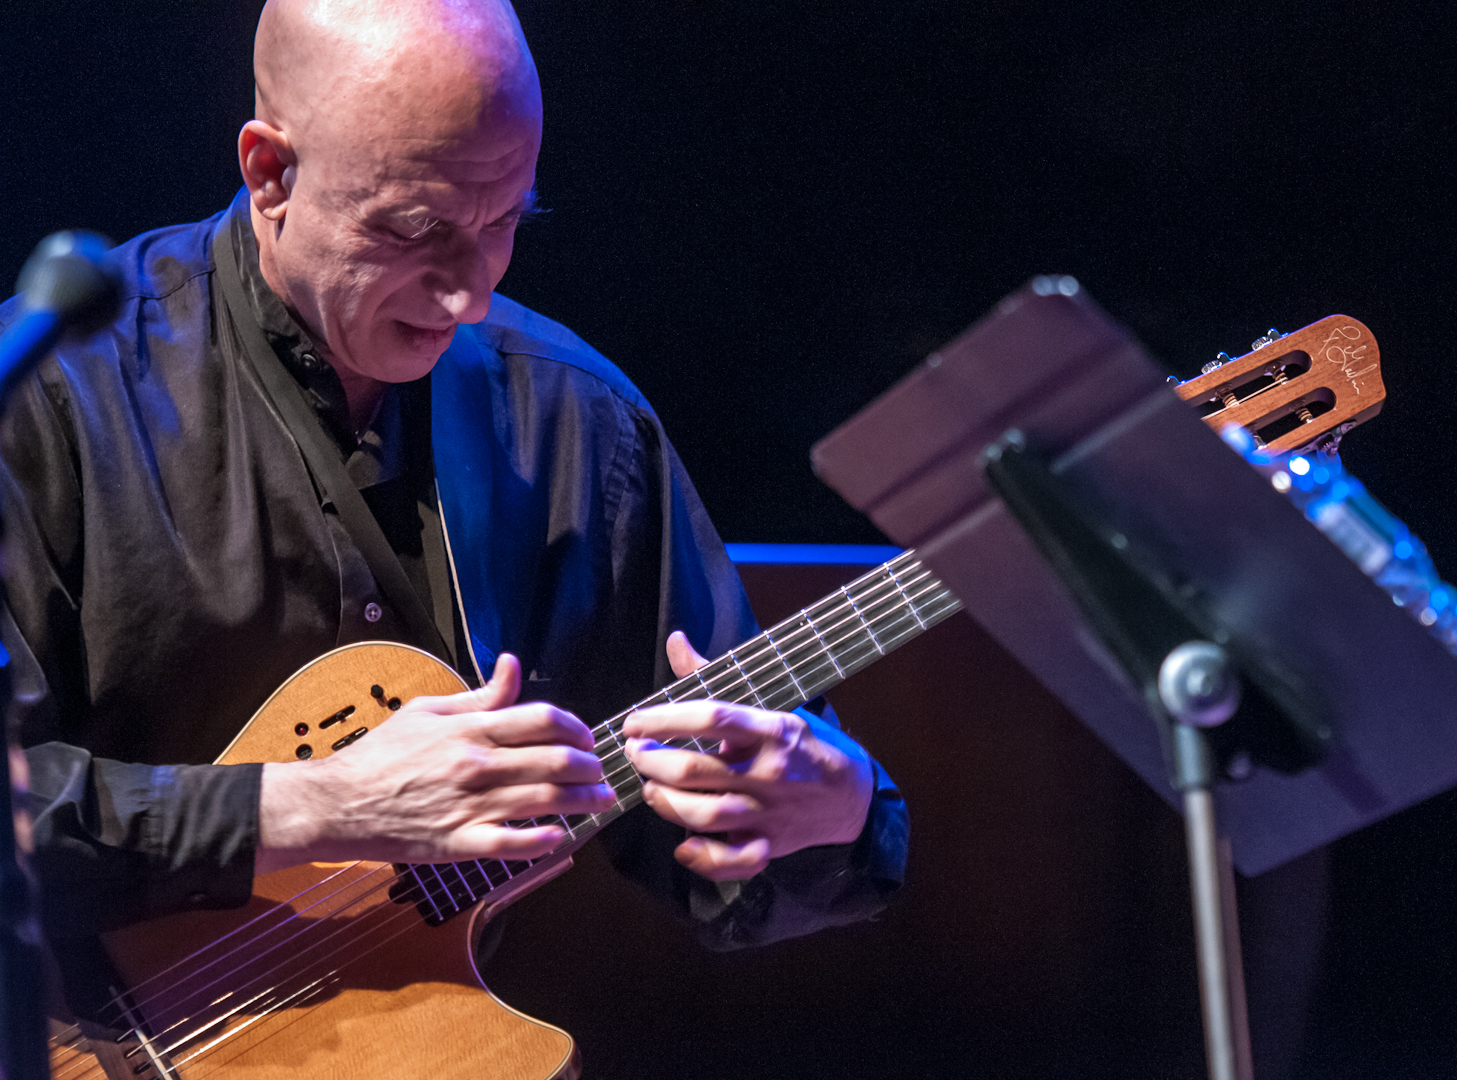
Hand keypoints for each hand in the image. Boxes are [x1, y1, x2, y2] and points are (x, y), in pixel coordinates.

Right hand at [256, 653, 615, 873]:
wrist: (338, 803)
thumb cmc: (382, 755)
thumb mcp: (428, 710)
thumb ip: (479, 695)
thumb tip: (512, 665)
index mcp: (471, 729)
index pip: (542, 719)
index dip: (575, 727)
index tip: (585, 737)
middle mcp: (477, 765)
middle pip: (555, 761)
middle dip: (590, 767)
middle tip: (601, 771)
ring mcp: (470, 805)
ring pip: (545, 801)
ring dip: (583, 801)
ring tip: (600, 801)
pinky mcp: (459, 842)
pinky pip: (512, 844)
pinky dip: (542, 841)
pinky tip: (560, 836)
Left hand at [621, 631, 873, 881]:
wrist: (853, 796)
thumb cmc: (802, 744)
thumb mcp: (770, 704)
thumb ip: (715, 676)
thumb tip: (675, 641)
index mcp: (770, 730)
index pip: (710, 718)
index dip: (663, 719)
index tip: (635, 722)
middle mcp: (769, 772)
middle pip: (693, 770)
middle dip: (651, 762)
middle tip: (636, 754)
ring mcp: (769, 812)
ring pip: (702, 815)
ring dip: (664, 802)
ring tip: (652, 788)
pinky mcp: (769, 846)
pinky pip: (731, 861)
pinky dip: (701, 858)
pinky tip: (684, 844)